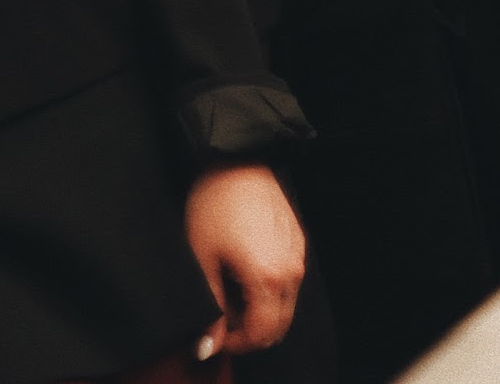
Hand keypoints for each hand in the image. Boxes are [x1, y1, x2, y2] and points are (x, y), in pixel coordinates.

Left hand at [184, 163, 304, 357]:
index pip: (260, 334)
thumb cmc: (216, 201)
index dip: (236, 342)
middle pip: (278, 325)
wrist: (236, 157)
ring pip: (285, 304)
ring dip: (260, 309)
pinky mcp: (297, 241)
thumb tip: (211, 339)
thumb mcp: (203, 257)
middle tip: (221, 316)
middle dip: (249, 330)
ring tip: (230, 289)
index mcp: (268, 278)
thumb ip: (211, 304)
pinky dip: (269, 288)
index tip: (216, 335)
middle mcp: (290, 271)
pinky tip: (245, 270)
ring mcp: (297, 255)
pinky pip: (288, 279)